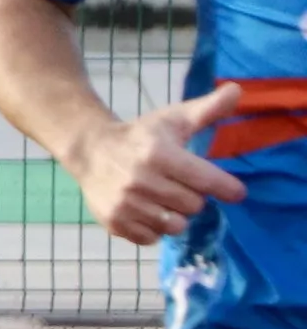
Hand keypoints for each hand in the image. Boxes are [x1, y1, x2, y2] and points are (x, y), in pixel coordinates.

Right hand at [67, 84, 249, 243]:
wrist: (90, 150)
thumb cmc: (140, 135)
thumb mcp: (173, 119)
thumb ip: (209, 109)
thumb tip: (238, 89)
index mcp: (159, 154)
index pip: (208, 181)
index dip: (228, 188)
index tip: (234, 191)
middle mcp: (141, 180)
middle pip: (194, 206)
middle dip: (193, 197)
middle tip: (181, 186)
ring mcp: (125, 203)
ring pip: (175, 225)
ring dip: (175, 215)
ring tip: (164, 201)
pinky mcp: (114, 221)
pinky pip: (151, 238)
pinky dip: (153, 229)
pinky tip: (147, 211)